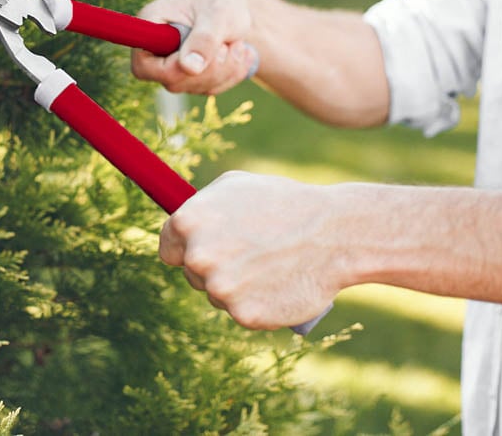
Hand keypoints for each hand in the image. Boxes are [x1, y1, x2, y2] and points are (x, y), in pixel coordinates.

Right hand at [131, 0, 260, 94]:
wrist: (237, 7)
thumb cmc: (222, 1)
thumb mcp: (217, 14)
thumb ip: (204, 39)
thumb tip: (190, 69)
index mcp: (151, 25)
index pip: (142, 65)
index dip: (170, 69)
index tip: (197, 57)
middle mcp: (156, 50)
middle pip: (173, 81)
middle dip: (210, 67)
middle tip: (227, 43)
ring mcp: (173, 66)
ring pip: (196, 87)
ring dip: (226, 69)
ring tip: (235, 42)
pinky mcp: (191, 77)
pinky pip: (211, 89)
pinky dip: (232, 73)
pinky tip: (239, 52)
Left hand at [160, 171, 345, 328]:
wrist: (333, 234)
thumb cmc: (284, 203)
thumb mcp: (235, 186)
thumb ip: (201, 205)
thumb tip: (180, 219)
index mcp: (187, 222)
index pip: (168, 248)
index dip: (186, 249)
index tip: (206, 250)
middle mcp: (198, 257)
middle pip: (191, 273)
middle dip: (214, 267)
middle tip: (248, 255)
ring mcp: (220, 288)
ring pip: (217, 295)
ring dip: (235, 287)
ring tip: (268, 266)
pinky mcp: (244, 315)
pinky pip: (241, 313)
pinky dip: (256, 305)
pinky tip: (275, 286)